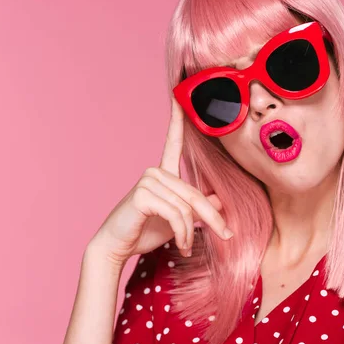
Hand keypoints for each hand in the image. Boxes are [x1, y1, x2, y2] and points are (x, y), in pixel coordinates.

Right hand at [89, 97, 232, 265]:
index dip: (177, 119)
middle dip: (213, 218)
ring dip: (192, 232)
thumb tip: (219, 199)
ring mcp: (148, 181)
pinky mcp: (143, 194)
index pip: (173, 142)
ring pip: (187, 207)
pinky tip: (181, 245)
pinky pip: (176, 214)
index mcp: (163, 173)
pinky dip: (183, 233)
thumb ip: (196, 208)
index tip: (179, 96)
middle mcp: (155, 172)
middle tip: (226, 235)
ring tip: (188, 246)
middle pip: (195, 193)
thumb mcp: (177, 220)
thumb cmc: (144, 232)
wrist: (117, 247)